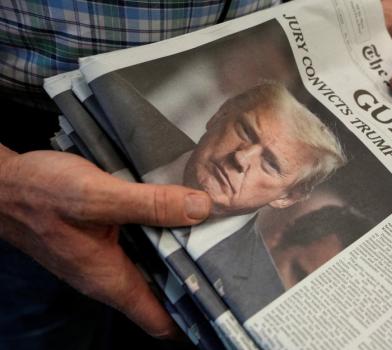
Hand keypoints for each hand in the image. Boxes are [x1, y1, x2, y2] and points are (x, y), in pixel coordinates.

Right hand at [0, 147, 210, 337]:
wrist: (1, 186)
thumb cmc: (40, 194)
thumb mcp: (97, 196)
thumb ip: (149, 204)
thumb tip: (201, 209)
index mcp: (110, 279)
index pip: (159, 320)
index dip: (192, 318)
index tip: (225, 306)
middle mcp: (109, 277)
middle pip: (161, 295)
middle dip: (194, 284)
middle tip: (232, 265)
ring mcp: (104, 261)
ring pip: (152, 270)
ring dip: (180, 259)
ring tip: (216, 241)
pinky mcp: (102, 242)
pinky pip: (141, 250)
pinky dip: (163, 241)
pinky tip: (180, 221)